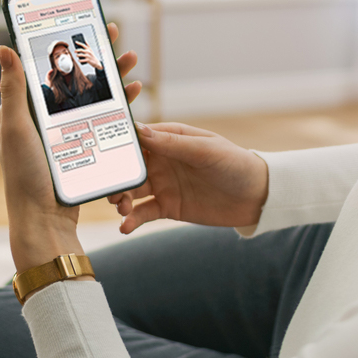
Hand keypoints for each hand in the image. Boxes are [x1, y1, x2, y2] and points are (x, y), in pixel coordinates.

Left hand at [0, 23, 140, 272]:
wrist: (44, 221)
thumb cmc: (24, 176)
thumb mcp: (17, 127)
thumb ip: (13, 88)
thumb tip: (4, 47)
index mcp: (27, 108)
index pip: (49, 64)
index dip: (67, 42)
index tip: (85, 22)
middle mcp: (48, 118)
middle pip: (78, 77)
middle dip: (99, 54)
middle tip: (117, 33)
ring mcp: (68, 133)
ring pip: (96, 96)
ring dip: (115, 77)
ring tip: (133, 62)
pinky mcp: (85, 149)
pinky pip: (106, 122)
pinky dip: (121, 107)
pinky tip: (134, 98)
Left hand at [76, 44, 102, 69]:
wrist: (96, 62)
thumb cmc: (92, 55)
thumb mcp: (91, 50)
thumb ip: (88, 45)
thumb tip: (85, 40)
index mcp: (88, 49)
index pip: (83, 45)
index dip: (79, 43)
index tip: (75, 42)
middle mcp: (88, 52)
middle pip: (81, 50)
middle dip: (77, 50)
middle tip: (74, 51)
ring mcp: (88, 56)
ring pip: (81, 55)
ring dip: (78, 55)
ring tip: (76, 55)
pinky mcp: (88, 60)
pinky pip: (82, 60)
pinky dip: (80, 60)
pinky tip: (78, 60)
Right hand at [108, 124, 268, 233]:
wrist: (256, 196)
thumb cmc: (234, 164)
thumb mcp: (206, 150)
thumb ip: (173, 143)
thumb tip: (140, 130)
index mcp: (169, 139)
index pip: (136, 138)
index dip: (117, 144)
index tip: (101, 153)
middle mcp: (161, 161)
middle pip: (128, 167)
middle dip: (115, 177)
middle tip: (110, 188)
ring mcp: (163, 185)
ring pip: (132, 191)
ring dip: (121, 198)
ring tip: (121, 207)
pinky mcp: (168, 207)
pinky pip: (143, 213)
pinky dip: (131, 220)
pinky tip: (125, 226)